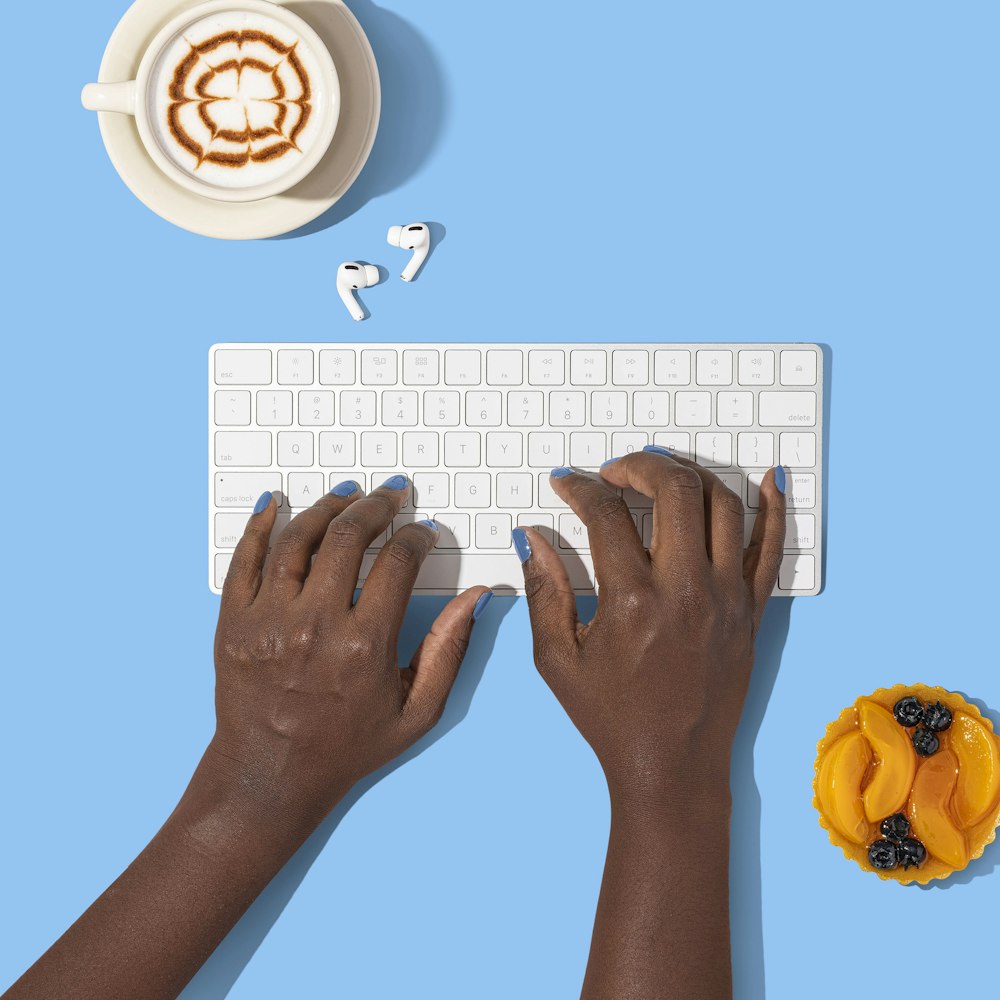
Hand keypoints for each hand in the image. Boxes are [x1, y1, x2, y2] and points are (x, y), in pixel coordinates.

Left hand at [210, 477, 490, 830]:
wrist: (269, 777)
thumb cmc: (347, 746)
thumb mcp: (416, 711)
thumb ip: (449, 651)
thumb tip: (476, 595)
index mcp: (365, 644)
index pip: (397, 563)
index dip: (415, 537)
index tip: (421, 531)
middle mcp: (314, 625)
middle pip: (349, 538)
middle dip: (376, 507)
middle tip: (390, 494)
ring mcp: (267, 621)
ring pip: (298, 539)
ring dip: (327, 507)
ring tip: (347, 494)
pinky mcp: (232, 623)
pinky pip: (244, 559)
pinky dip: (259, 524)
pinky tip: (277, 502)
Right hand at [516, 449, 785, 798]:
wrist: (671, 767)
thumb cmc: (611, 717)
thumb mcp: (556, 659)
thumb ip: (543, 591)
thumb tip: (529, 537)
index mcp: (632, 601)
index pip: (606, 515)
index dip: (580, 489)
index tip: (567, 485)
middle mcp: (686, 590)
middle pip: (674, 490)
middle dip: (639, 465)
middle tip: (616, 471)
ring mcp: (727, 599)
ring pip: (723, 505)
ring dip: (690, 476)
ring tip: (662, 476)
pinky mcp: (751, 612)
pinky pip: (772, 548)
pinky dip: (774, 509)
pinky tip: (768, 480)